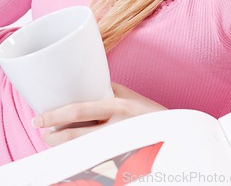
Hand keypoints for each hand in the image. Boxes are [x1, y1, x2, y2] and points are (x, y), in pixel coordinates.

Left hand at [31, 82, 166, 146]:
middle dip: (53, 136)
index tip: (39, 118)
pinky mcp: (120, 162)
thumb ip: (109, 90)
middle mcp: (117, 127)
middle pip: (76, 137)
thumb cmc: (151, 113)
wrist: (175, 134)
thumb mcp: (131, 96)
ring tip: (51, 141)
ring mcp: (118, 146)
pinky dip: (80, 154)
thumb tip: (85, 83)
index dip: (56, 116)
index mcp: (119, 107)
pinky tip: (72, 152)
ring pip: (82, 149)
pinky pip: (94, 157)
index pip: (80, 112)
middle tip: (42, 133)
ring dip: (63, 147)